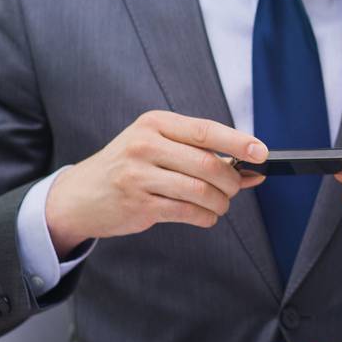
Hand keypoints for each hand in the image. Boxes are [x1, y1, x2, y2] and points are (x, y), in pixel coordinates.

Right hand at [45, 111, 266, 256]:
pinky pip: (186, 212)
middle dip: (231, 180)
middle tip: (236, 188)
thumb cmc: (129, 167)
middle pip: (206, 164)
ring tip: (221, 205)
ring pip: (199, 190)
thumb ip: (203, 155)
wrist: (78, 196)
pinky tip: (207, 217)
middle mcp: (145, 146)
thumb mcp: (159, 148)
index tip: (262, 153)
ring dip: (220, 202)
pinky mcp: (138, 205)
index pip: (206, 130)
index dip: (238, 142)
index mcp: (155, 124)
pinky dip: (206, 217)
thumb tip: (253, 171)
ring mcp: (138, 176)